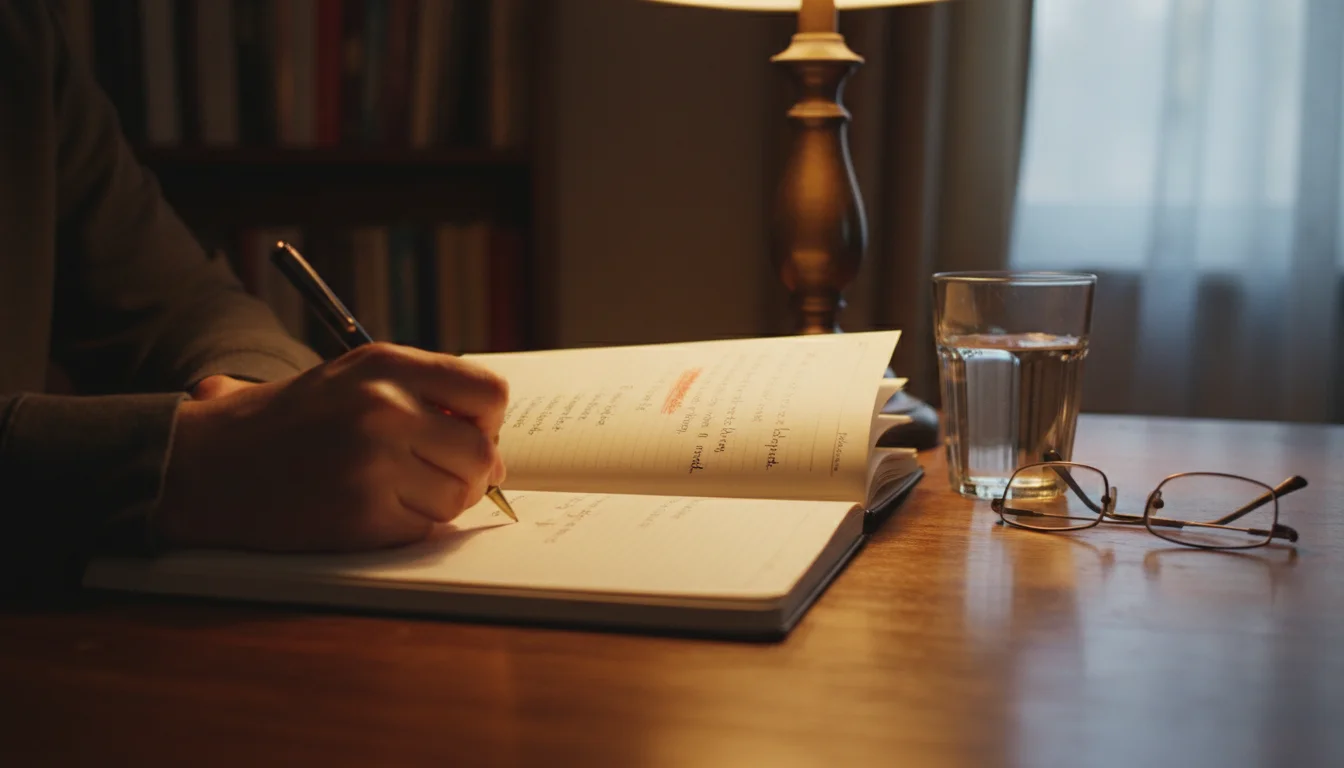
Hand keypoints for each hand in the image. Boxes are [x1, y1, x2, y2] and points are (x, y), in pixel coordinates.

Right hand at [156, 344, 509, 551]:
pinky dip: (408, 528)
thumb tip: (491, 445)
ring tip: (396, 492)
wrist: (204, 466)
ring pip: (458, 497)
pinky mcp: (361, 516)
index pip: (489, 393)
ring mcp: (374, 463)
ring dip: (440, 504)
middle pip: (481, 453)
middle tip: (440, 477)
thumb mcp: (352, 379)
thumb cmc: (286, 424)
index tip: (469, 435)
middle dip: (470, 473)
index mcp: (387, 365)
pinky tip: (371, 512)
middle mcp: (386, 408)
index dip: (488, 422)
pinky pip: (424, 530)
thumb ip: (421, 395)